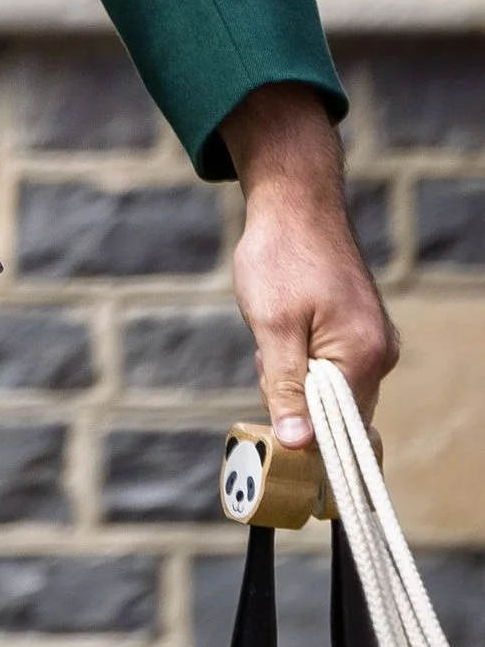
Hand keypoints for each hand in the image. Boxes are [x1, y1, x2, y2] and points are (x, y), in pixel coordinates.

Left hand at [223, 80, 396, 449]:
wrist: (294, 202)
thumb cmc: (281, 258)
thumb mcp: (271, 326)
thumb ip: (286, 387)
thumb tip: (300, 445)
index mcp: (364, 357)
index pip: (338, 428)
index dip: (300, 428)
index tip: (270, 401)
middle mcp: (379, 353)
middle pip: (334, 411)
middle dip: (291, 394)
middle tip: (266, 351)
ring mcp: (372, 339)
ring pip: (327, 386)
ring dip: (292, 373)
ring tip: (273, 330)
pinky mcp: (359, 328)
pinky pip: (329, 364)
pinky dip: (300, 355)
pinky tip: (282, 325)